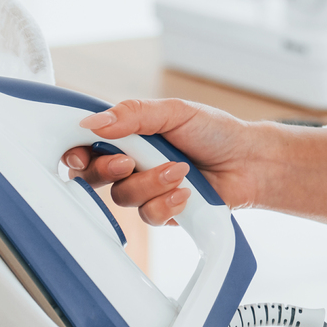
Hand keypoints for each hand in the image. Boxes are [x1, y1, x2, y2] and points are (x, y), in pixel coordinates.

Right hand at [61, 98, 272, 225]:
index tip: (79, 153)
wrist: (250, 161)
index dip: (75, 152)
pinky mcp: (162, 211)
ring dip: (150, 183)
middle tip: (129, 162)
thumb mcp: (174, 112)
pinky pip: (148, 215)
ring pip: (123, 197)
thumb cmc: (215, 131)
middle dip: (106, 171)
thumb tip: (93, 122)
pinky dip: (167, 202)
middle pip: (92, 176)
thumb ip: (133, 115)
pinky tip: (186, 192)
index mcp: (128, 135)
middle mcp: (131, 163)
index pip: (87, 145)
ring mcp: (145, 189)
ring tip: (180, 170)